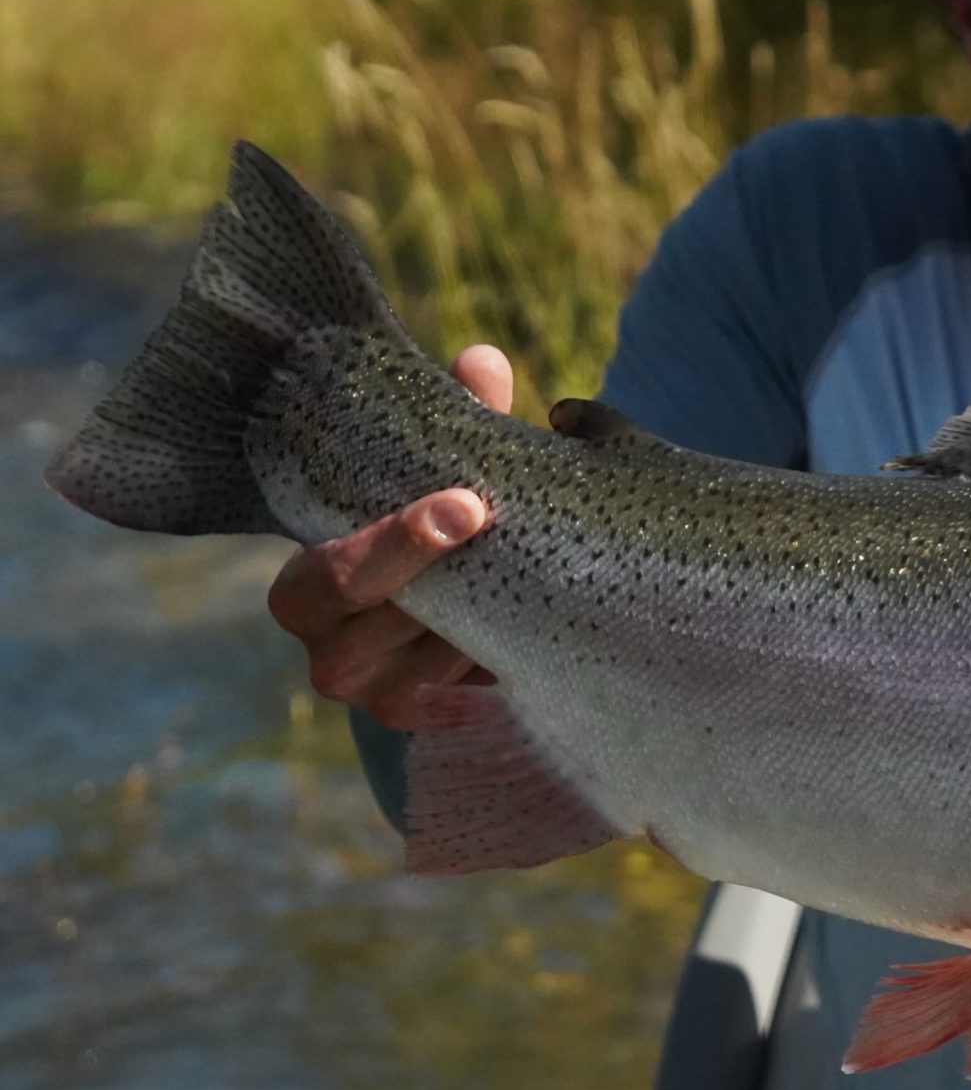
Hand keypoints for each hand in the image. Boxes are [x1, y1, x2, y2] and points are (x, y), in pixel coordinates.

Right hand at [264, 344, 508, 730]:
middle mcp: (330, 654)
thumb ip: (458, 420)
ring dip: (478, 628)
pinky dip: (501, 671)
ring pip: (422, 676)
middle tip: (511, 544)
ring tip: (536, 578)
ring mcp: (379, 699)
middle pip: (366, 641)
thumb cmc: (427, 522)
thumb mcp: (440, 471)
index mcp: (308, 588)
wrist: (452, 605)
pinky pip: (462, 711)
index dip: (391, 545)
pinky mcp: (432, 728)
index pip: (326, 578)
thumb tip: (481, 362)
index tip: (469, 504)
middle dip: (440, 591)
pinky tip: (543, 632)